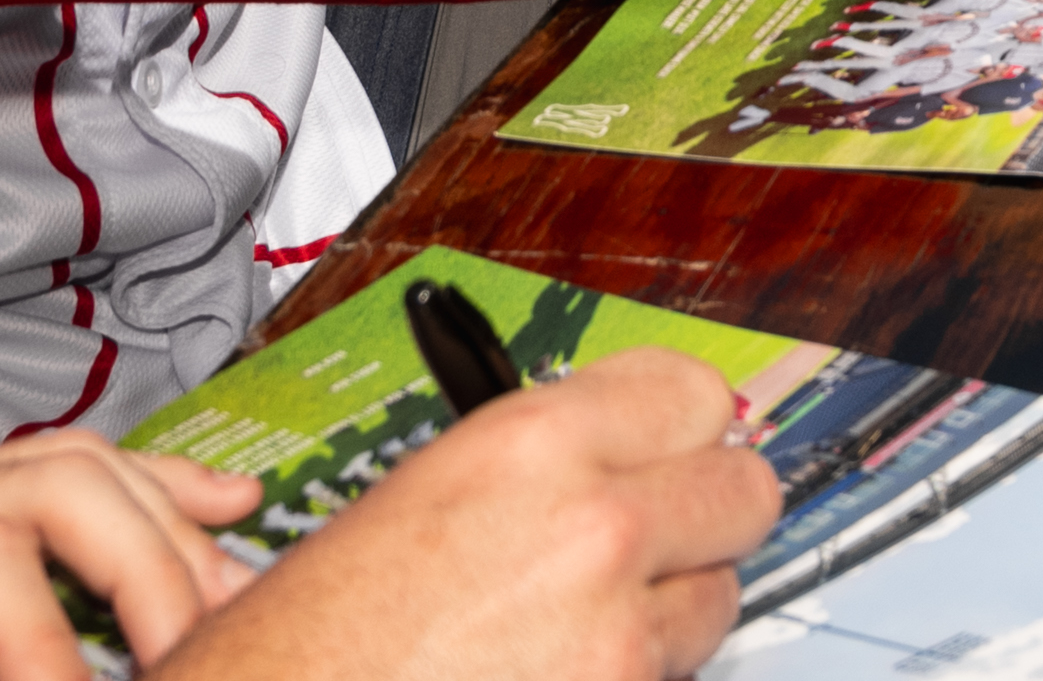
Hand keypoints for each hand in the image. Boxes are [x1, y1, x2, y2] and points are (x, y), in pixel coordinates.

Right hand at [174, 350, 791, 680]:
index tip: (669, 444)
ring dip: (670, 613)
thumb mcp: (406, 502)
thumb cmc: (298, 650)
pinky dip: (635, 680)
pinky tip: (564, 675)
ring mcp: (616, 637)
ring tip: (588, 629)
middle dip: (704, 515)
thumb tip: (602, 460)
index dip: (679, 425)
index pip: (691, 391)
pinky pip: (676, 679)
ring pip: (719, 600)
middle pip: (745, 489)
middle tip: (658, 535)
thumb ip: (525, 468)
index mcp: (527, 447)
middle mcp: (591, 529)